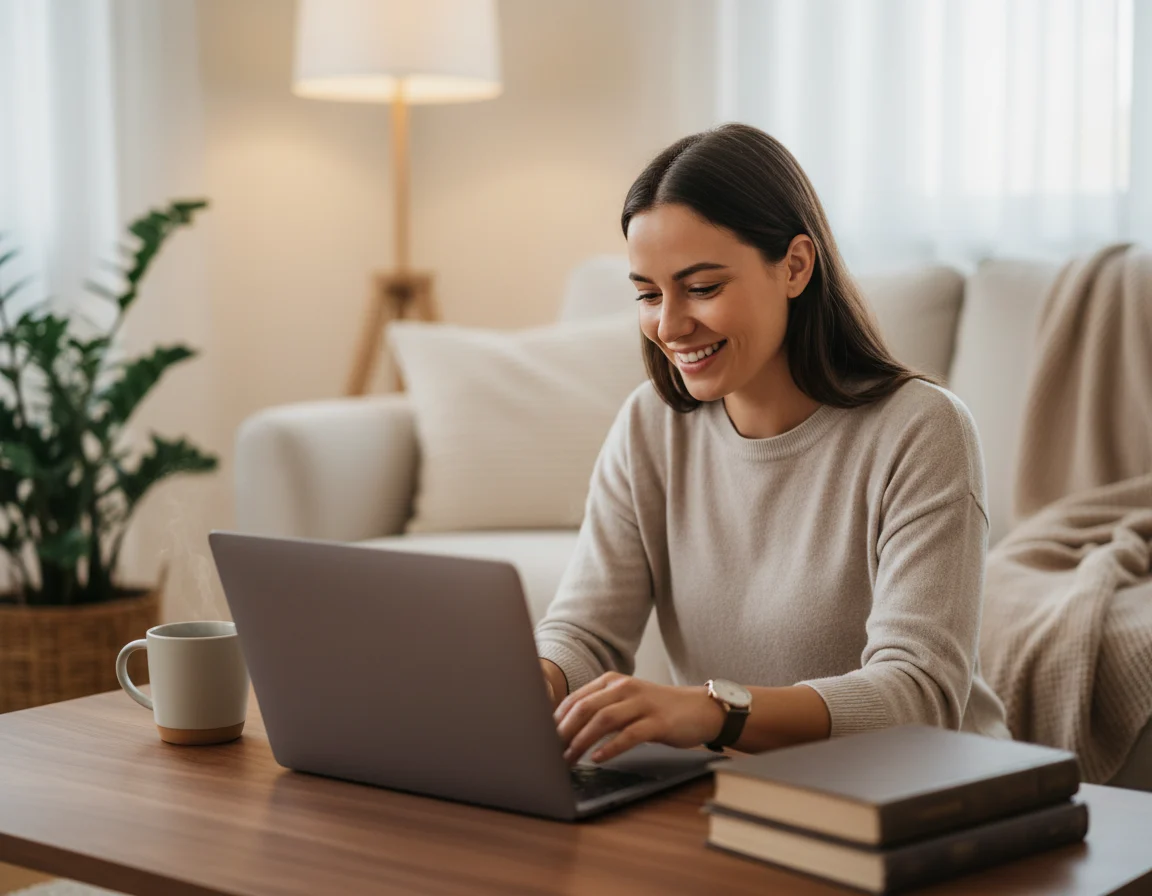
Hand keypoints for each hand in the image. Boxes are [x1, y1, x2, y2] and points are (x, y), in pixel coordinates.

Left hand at [553, 672, 726, 764]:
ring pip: (604, 720)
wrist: (699, 709)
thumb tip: (566, 731)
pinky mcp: (658, 722)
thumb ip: (601, 710)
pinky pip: (629, 734)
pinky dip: (611, 747)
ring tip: (570, 758)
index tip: (543, 738)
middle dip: (564, 731)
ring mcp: (642, 703)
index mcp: (612, 682)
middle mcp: (625, 688)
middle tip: (551, 751)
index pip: (576, 698)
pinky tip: (598, 758)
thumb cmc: (658, 710)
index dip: (557, 719)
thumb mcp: (626, 703)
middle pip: (586, 707)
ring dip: (582, 741)